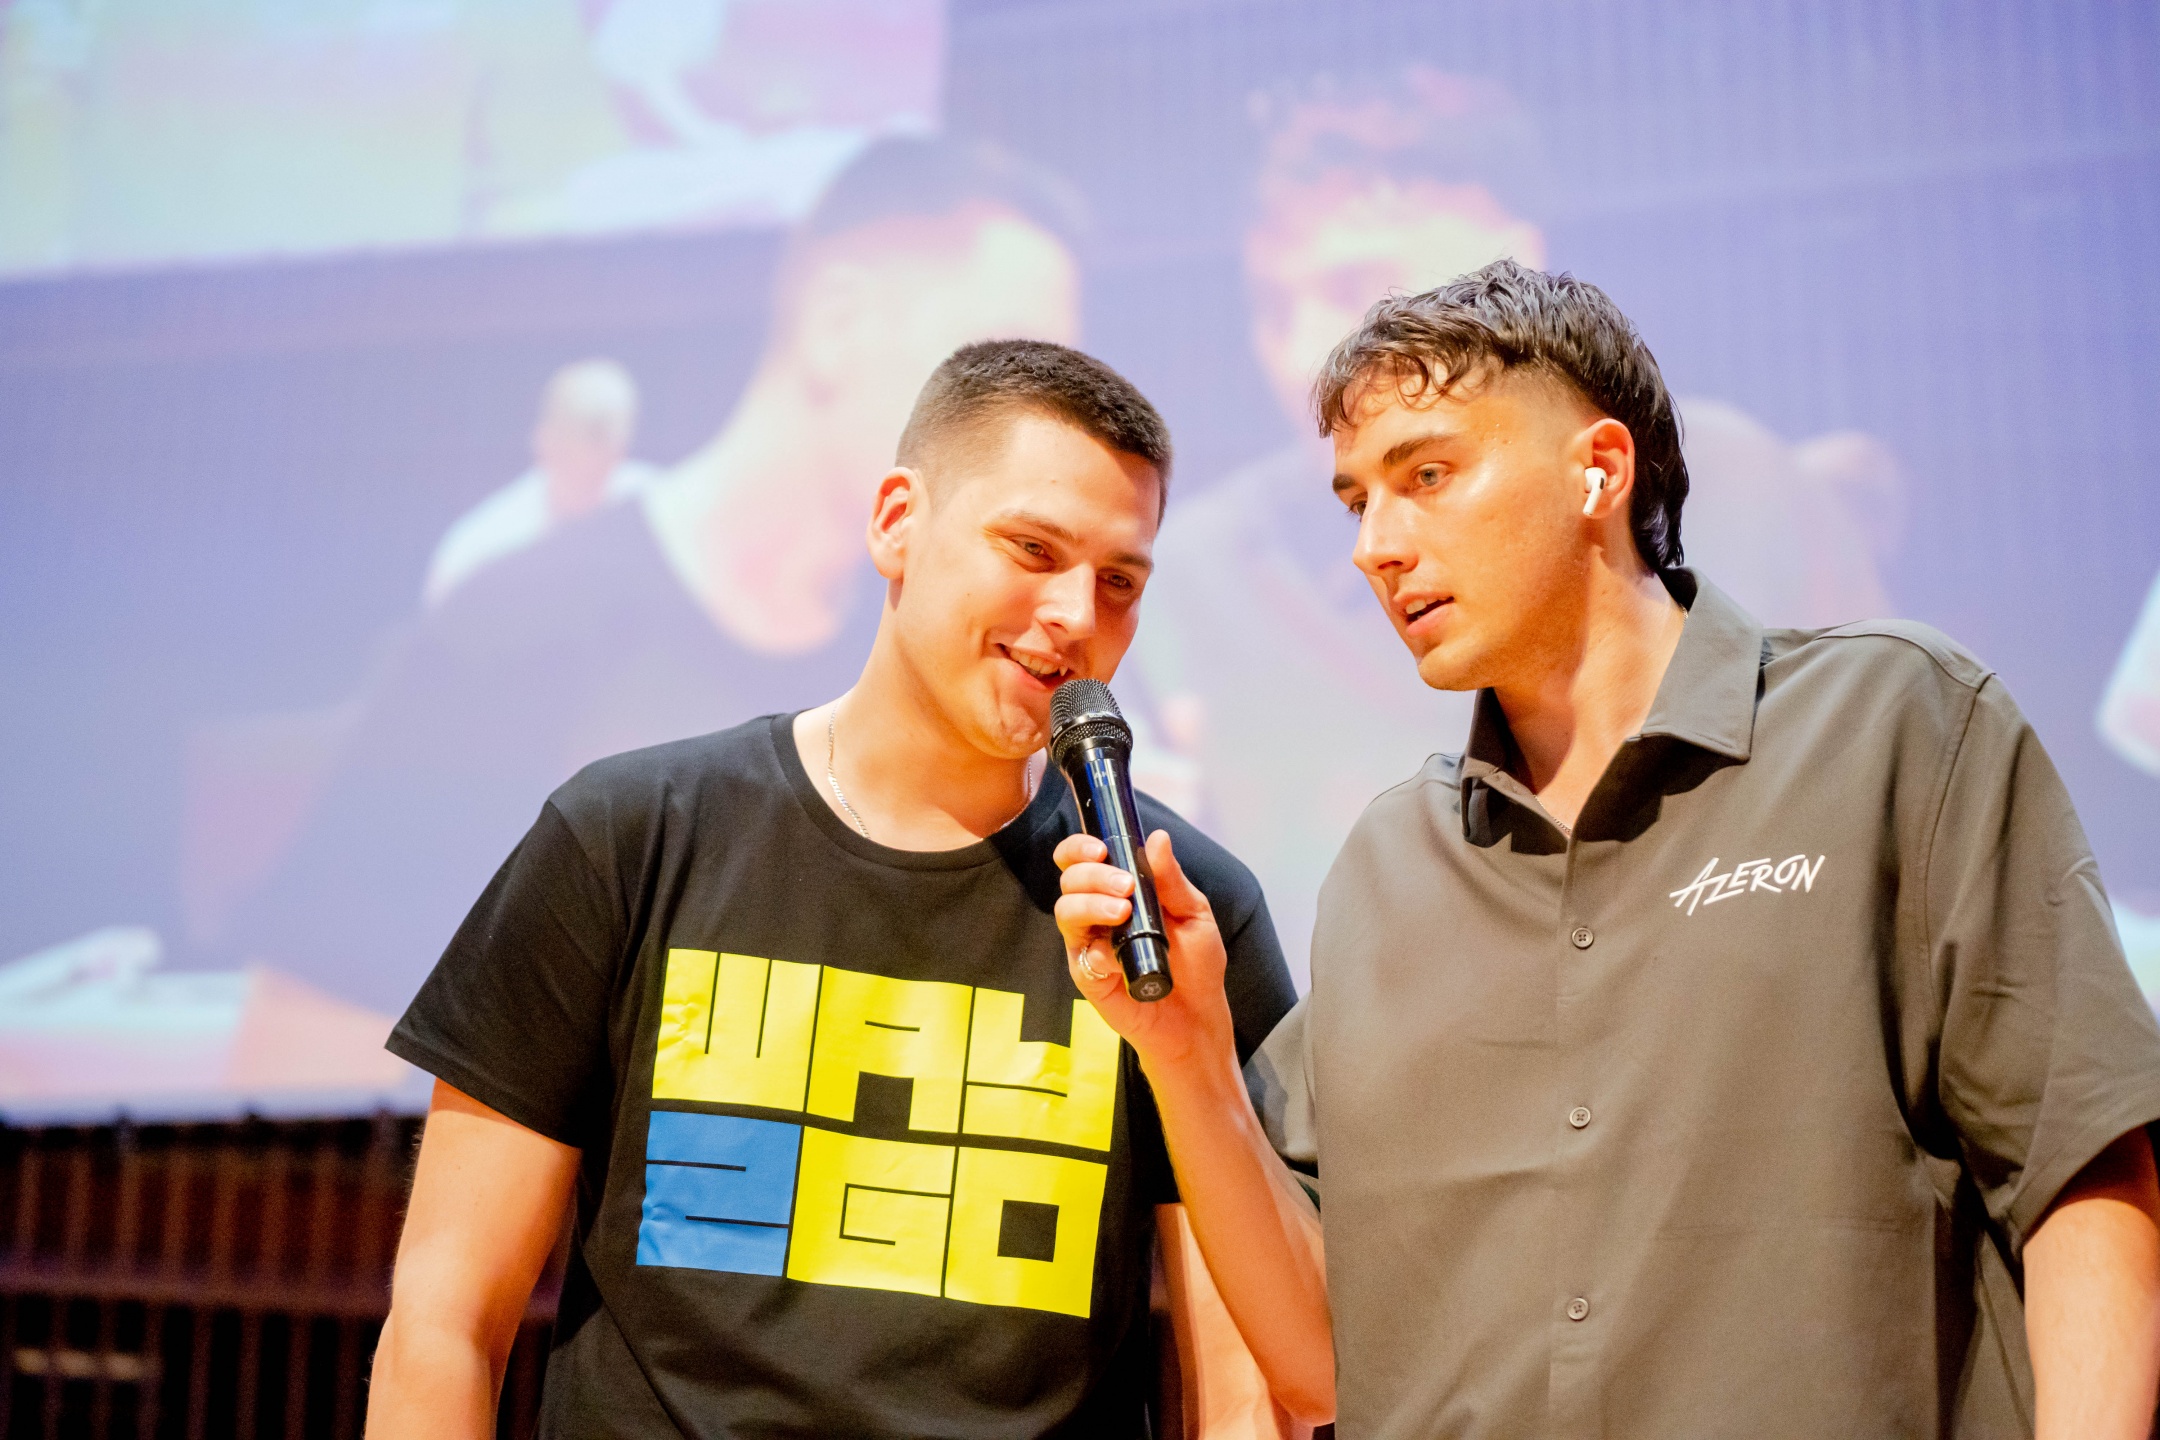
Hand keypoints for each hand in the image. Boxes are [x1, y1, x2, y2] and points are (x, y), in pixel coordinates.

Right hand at [1054, 828, 1234, 1075]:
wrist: (1197, 1017)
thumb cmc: (1197, 965)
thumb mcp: (1194, 914)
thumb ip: (1171, 879)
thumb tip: (1157, 838)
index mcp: (1120, 890)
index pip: (1083, 859)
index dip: (1080, 848)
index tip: (1101, 848)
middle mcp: (1097, 911)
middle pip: (1069, 878)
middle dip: (1092, 874)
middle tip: (1124, 885)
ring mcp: (1089, 943)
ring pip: (1065, 910)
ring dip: (1089, 903)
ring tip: (1122, 911)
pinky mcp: (1087, 974)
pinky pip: (1080, 953)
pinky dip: (1098, 949)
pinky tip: (1118, 956)